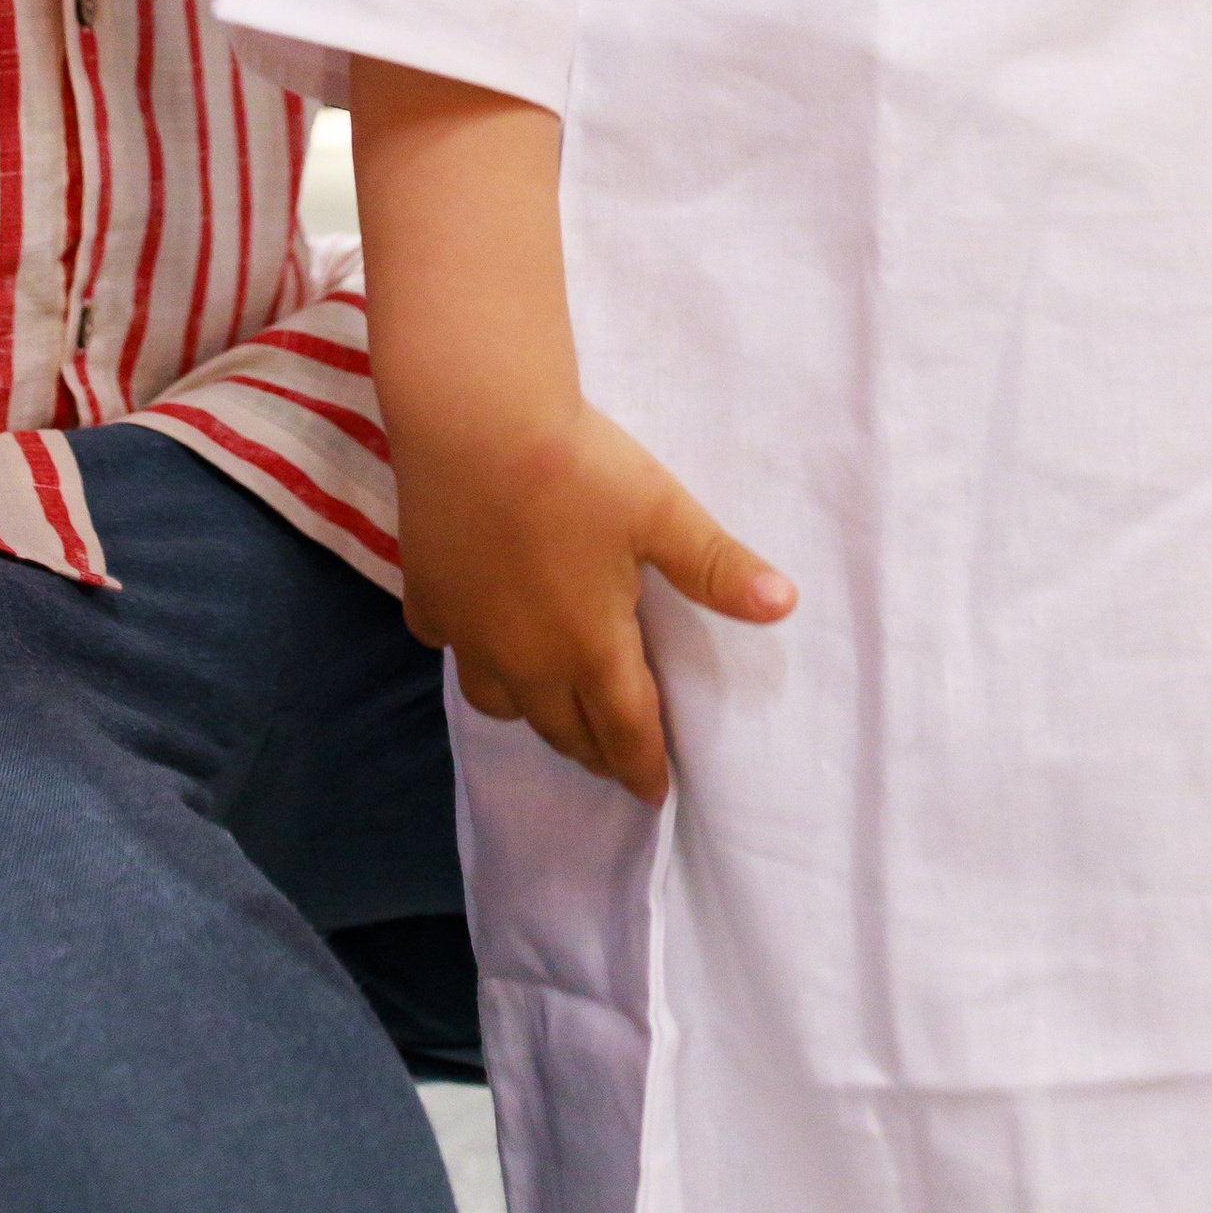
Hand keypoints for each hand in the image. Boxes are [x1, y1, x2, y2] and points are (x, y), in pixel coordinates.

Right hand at [398, 398, 794, 806]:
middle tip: (613, 756)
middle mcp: (524, 659)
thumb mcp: (661, 512)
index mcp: (589, 646)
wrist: (474, 418)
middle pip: (562, 730)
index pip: (625, 731)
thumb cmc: (577, 467)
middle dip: (594, 750)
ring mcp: (467, 632)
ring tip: (550, 702)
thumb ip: (717, 567)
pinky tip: (480, 626)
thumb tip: (786, 604)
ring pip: (499, 704)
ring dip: (533, 713)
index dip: (644, 767)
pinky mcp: (425, 597)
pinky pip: (447, 646)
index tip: (656, 794)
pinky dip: (471, 651)